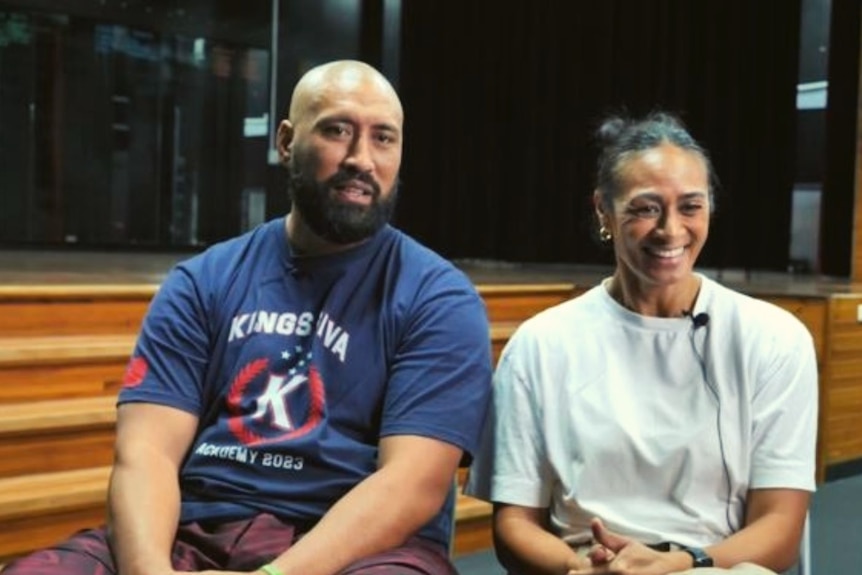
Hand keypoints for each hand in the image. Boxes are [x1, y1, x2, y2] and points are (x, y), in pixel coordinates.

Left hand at [566, 518, 688, 574]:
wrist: (670, 570)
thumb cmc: (645, 556)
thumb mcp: (626, 544)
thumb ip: (605, 537)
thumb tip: (593, 520)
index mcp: (616, 569)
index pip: (590, 574)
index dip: (579, 574)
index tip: (571, 573)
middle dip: (590, 573)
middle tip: (580, 571)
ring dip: (598, 574)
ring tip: (603, 569)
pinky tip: (613, 572)